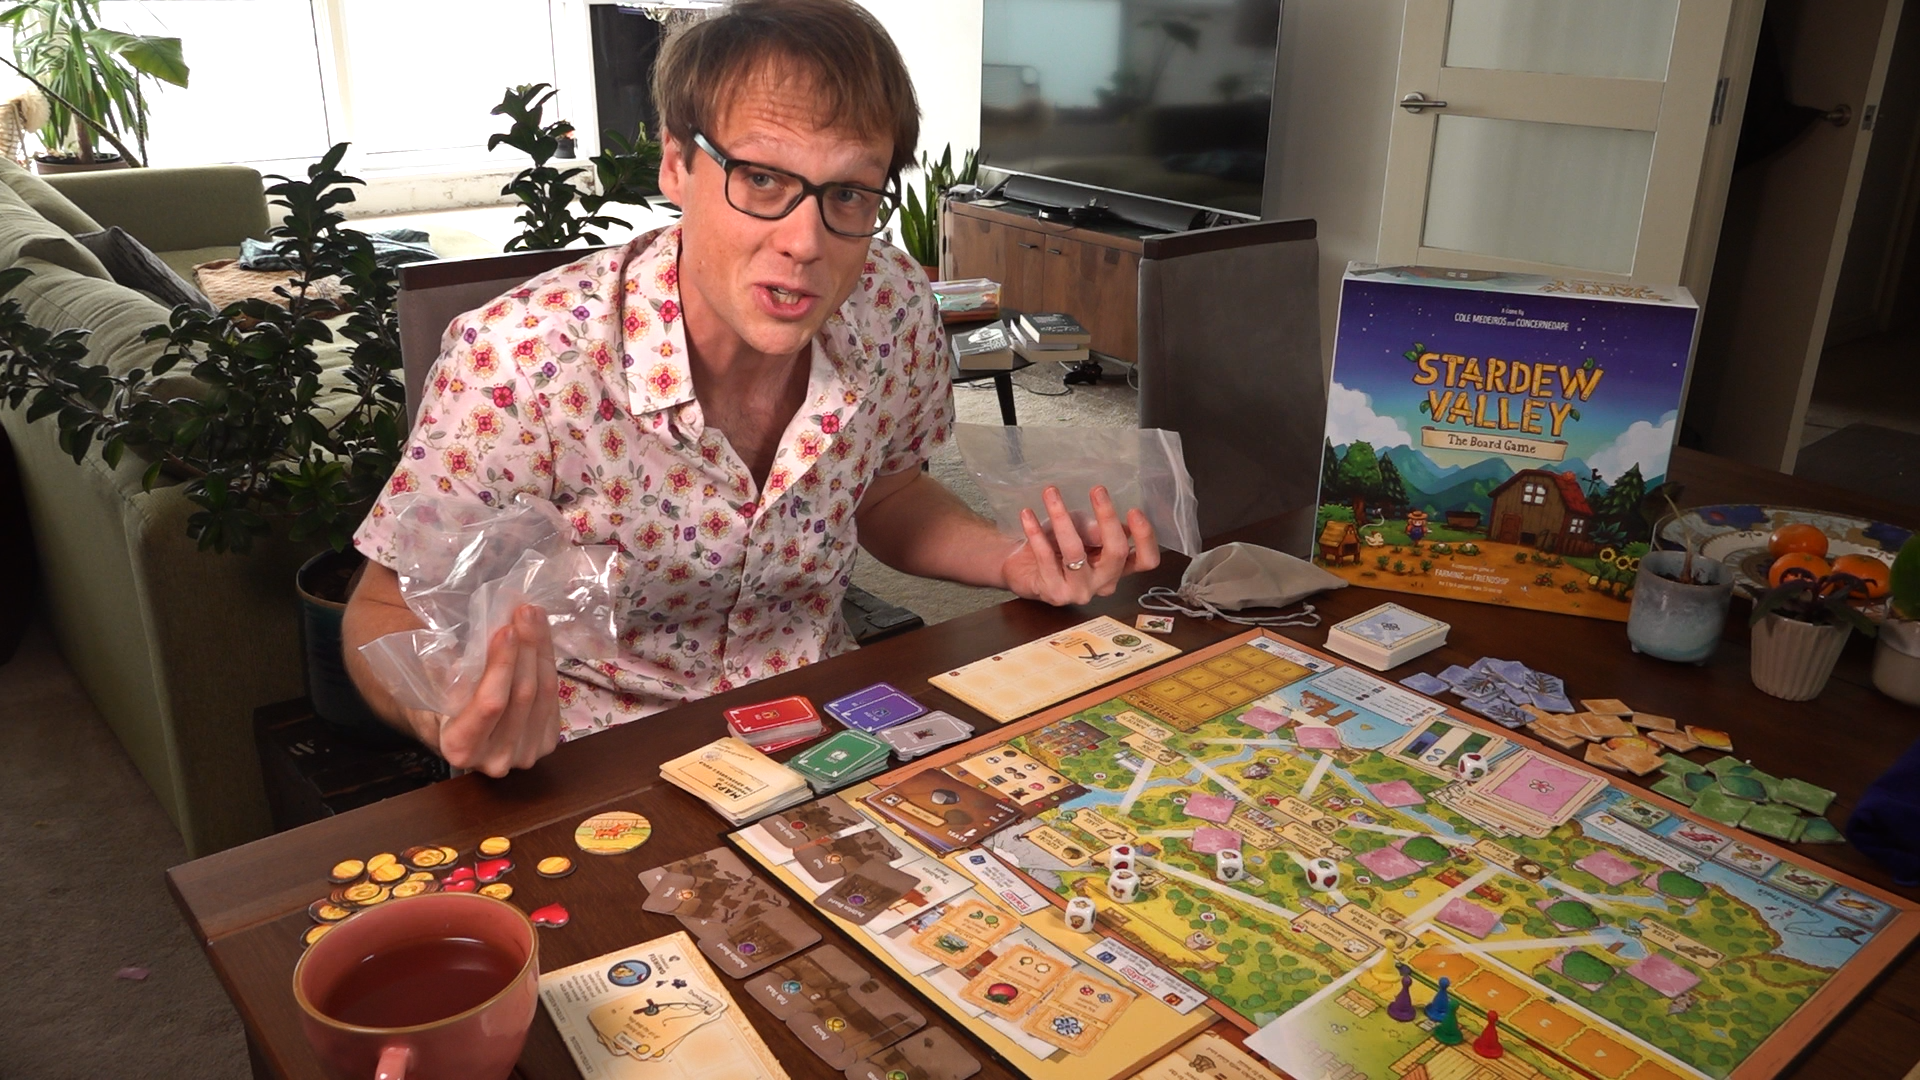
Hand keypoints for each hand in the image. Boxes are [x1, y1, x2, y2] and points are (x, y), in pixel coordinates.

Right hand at [404, 604, 562, 776]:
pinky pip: (553, 698)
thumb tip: (483, 635)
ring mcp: (525, 755)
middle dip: (527, 647)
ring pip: (544, 694)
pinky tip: (542, 639)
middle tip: (525, 611)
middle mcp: (496, 759)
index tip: (506, 628)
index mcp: (460, 748)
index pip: (491, 703)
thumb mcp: (434, 688)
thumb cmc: (441, 704)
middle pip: (523, 695)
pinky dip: (548, 664)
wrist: (458, 734)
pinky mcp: (546, 744)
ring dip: (542, 649)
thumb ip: (453, 669)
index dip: (501, 664)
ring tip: (535, 616)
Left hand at [1002, 485, 1159, 604]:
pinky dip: (1035, 531)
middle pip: (1117, 553)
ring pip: (1076, 551)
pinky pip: (1045, 556)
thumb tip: (1111, 525)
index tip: (1134, 510)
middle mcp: (1103, 583)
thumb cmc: (1056, 544)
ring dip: (1062, 518)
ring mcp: (1079, 591)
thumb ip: (1096, 529)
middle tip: (1097, 490)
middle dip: (1109, 518)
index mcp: (1117, 567)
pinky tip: (1027, 514)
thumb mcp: (1080, 528)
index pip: (1145, 560)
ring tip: (1051, 493)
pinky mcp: (1054, 593)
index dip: (1145, 538)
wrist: (1021, 567)